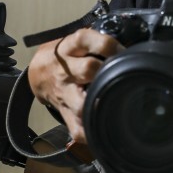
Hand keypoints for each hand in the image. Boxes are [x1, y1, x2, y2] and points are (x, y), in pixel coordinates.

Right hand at [27, 28, 123, 143]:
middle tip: (124, 75)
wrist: (39, 71)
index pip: (89, 41)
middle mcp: (66, 69)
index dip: (112, 46)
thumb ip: (100, 42)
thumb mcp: (79, 41)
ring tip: (115, 102)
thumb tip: (133, 46)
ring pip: (81, 103)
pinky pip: (76, 128)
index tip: (125, 52)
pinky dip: (91, 132)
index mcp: (71, 47)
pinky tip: (104, 127)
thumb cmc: (68, 54)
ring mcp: (64, 92)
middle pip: (88, 69)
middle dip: (107, 72)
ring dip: (99, 104)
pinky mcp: (64, 112)